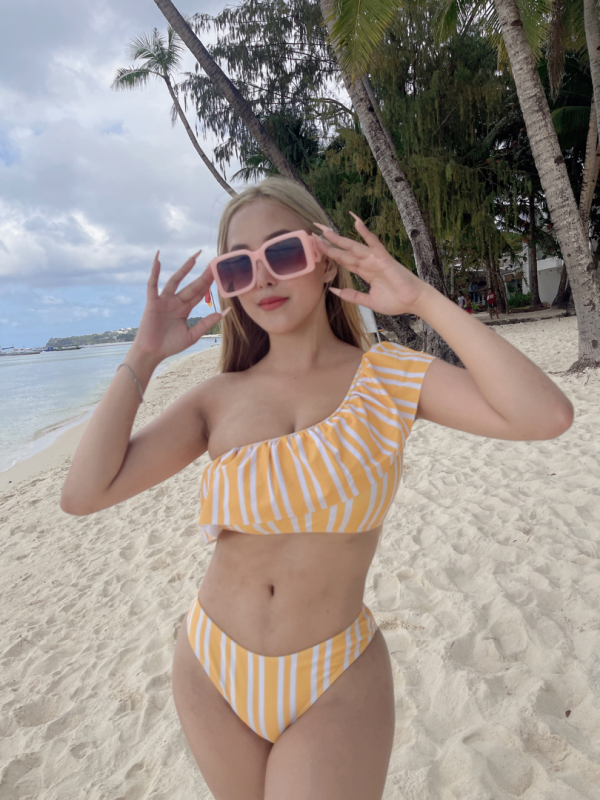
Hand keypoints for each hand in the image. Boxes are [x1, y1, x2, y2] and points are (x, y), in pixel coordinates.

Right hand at [132, 250, 225, 360]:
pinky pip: (153, 284)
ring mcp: (164, 300)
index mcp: (184, 308)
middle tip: (213, 263)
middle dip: (202, 276)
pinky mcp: (152, 302)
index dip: (208, 284)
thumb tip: (225, 312)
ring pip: (175, 281)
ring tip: (194, 258)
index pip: (199, 293)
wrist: (153, 352)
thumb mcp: (192, 335)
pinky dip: (154, 272)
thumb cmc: (170, 345)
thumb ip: (207, 323)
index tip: (219, 273)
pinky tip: (158, 260)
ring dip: (184, 269)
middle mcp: (175, 302)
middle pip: (192, 286)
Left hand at [313, 213, 427, 314]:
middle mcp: (368, 262)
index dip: (329, 253)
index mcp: (364, 271)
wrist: (413, 303)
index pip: (343, 260)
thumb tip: (333, 290)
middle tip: (313, 232)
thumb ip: (351, 296)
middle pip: (344, 250)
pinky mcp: (384, 258)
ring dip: (339, 238)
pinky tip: (356, 223)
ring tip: (325, 229)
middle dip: (329, 242)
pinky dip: (365, 233)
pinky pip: (373, 243)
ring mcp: (375, 259)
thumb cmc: (395, 302)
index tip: (316, 247)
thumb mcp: (368, 301)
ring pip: (353, 246)